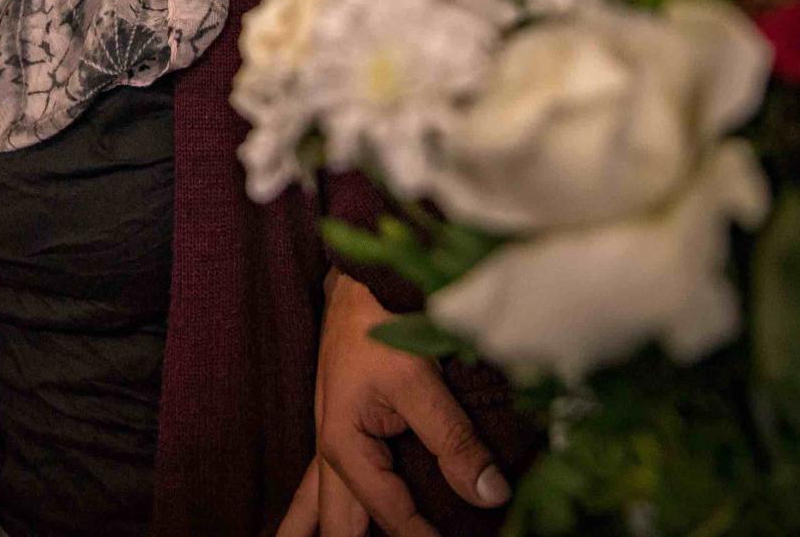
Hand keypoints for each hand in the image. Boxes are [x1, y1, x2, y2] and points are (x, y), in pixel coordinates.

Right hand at [286, 272, 509, 536]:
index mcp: (343, 446)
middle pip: (335, 526)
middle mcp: (329, 455)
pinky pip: (319, 489)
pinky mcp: (338, 433)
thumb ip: (453, 441)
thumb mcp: (419, 382)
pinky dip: (319, 513)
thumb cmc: (380, 325)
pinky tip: (310, 525)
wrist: (357, 286)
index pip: (389, 514)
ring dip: (316, 533)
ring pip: (313, 509)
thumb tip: (490, 494)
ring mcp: (328, 446)